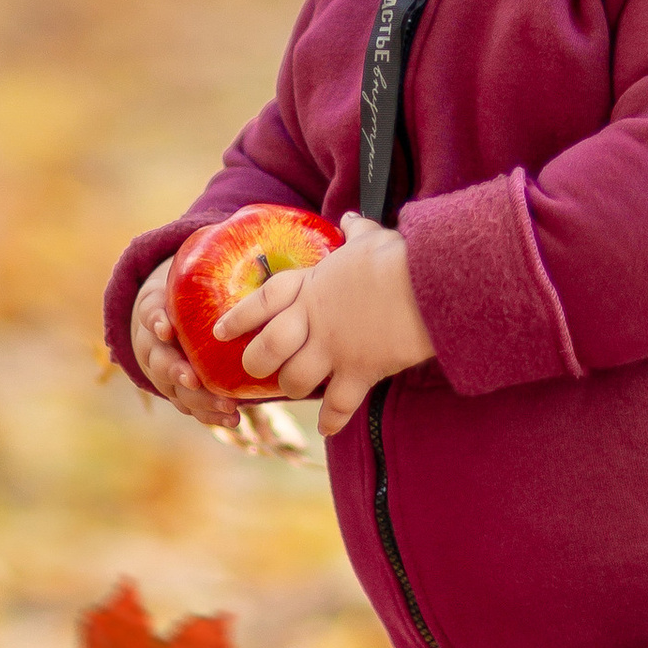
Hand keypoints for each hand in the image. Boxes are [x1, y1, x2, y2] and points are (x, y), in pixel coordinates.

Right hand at [125, 262, 306, 457]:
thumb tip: (268, 229)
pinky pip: (190, 406)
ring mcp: (164, 370)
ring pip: (175, 390)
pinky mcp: (180, 390)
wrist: (169, 313)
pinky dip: (209, 414)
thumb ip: (220, 253)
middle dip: (173, 370)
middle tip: (192, 377)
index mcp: (156, 307)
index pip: (149, 311)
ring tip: (225, 407)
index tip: (167, 327)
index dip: (155, 320)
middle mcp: (154, 342)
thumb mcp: (195, 266)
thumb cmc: (193, 286)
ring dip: (197, 400)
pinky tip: (233, 418)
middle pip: (158, 360)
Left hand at [216, 212, 430, 437]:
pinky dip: (331, 420)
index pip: (263, 301)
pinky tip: (326, 429)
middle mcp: (314, 319)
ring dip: (292, 388)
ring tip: (296, 389)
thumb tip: (352, 218)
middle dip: (257, 363)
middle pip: (267, 349)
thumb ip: (357, 231)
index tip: (220, 331)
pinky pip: (337, 405)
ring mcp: (334, 348)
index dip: (239, 318)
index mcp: (312, 285)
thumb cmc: (398, 257)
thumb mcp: (372, 238)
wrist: (427, 282)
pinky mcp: (360, 371)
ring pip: (295, 380)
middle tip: (256, 368)